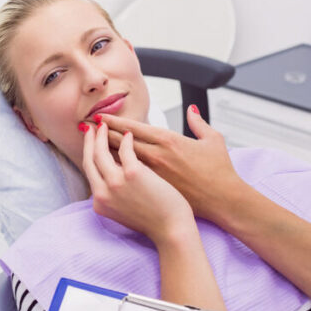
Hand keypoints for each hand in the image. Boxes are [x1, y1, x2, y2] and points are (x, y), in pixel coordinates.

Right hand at [81, 120, 193, 244]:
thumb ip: (114, 196)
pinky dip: (126, 139)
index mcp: (100, 202)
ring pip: (101, 152)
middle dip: (89, 140)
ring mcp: (116, 183)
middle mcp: (103, 193)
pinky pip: (125, 149)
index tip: (89, 142)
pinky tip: (129, 133)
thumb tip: (113, 178)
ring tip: (106, 125)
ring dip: (103, 135)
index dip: (87, 154)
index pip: (89, 172)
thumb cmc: (154, 221)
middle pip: (89, 159)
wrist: (172, 230)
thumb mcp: (123, 212)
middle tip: (92, 127)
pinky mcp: (133, 174)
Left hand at [102, 106, 247, 223]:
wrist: (222, 201)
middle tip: (88, 127)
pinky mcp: (153, 190)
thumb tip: (191, 109)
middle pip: (121, 142)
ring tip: (90, 145)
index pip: (133, 128)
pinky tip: (104, 168)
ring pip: (121, 161)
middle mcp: (157, 156)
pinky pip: (127, 179)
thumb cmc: (219, 172)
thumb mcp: (213, 140)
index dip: (114, 122)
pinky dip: (115, 172)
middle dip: (102, 134)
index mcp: (169, 140)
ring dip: (104, 152)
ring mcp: (153, 174)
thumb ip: (199, 122)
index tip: (101, 117)